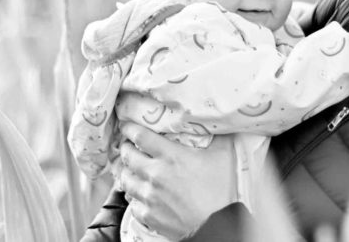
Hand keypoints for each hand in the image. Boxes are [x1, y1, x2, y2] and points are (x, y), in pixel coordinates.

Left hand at [118, 122, 237, 238]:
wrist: (217, 226)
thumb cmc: (222, 192)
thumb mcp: (223, 157)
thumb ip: (218, 137)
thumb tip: (218, 123)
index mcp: (171, 156)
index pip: (140, 136)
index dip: (130, 128)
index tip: (127, 126)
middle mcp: (155, 174)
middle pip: (128, 156)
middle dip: (125, 148)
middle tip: (127, 146)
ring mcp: (149, 196)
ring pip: (125, 179)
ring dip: (126, 172)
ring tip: (129, 169)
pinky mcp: (148, 215)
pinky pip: (131, 203)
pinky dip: (132, 197)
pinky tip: (137, 194)